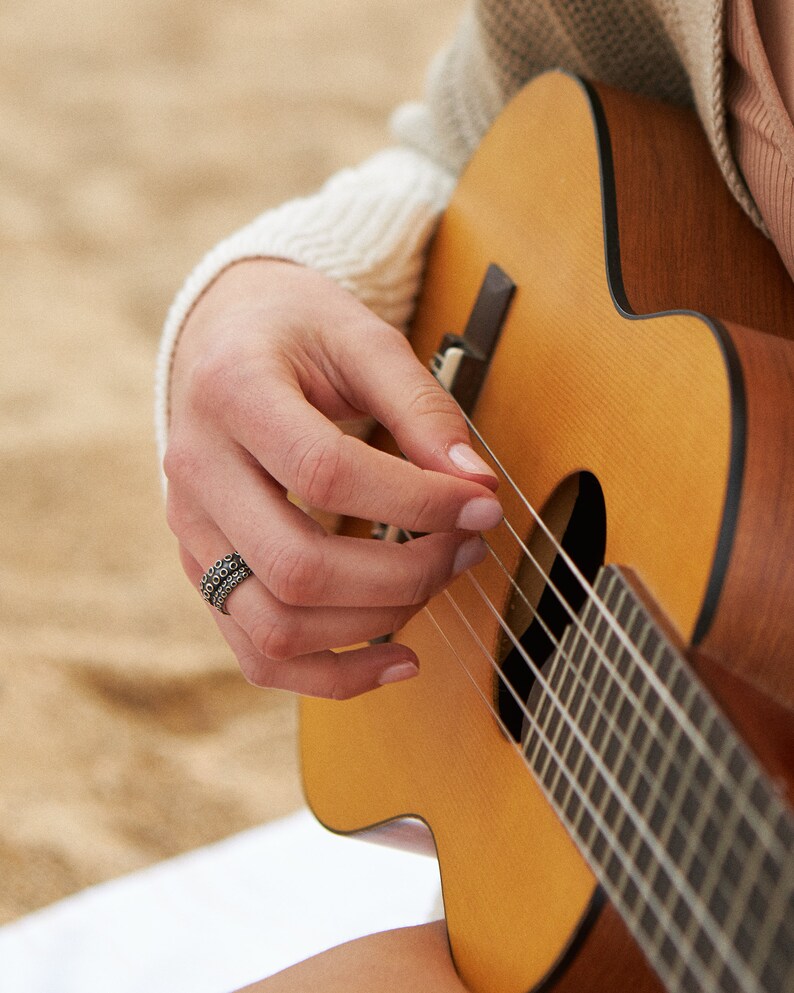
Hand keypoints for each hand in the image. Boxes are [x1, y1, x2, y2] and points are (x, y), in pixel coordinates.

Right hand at [164, 260, 501, 698]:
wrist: (223, 340)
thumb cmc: (296, 331)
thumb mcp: (362, 337)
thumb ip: (422, 406)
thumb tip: (476, 485)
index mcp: (231, 393)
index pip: (326, 472)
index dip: (418, 500)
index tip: (481, 503)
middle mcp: (196, 471)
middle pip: (297, 566)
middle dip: (405, 574)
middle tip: (466, 547)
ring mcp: (193, 530)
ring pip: (275, 626)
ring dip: (375, 623)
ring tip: (436, 581)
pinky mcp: (206, 569)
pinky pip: (258, 653)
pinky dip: (332, 674)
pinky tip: (397, 658)